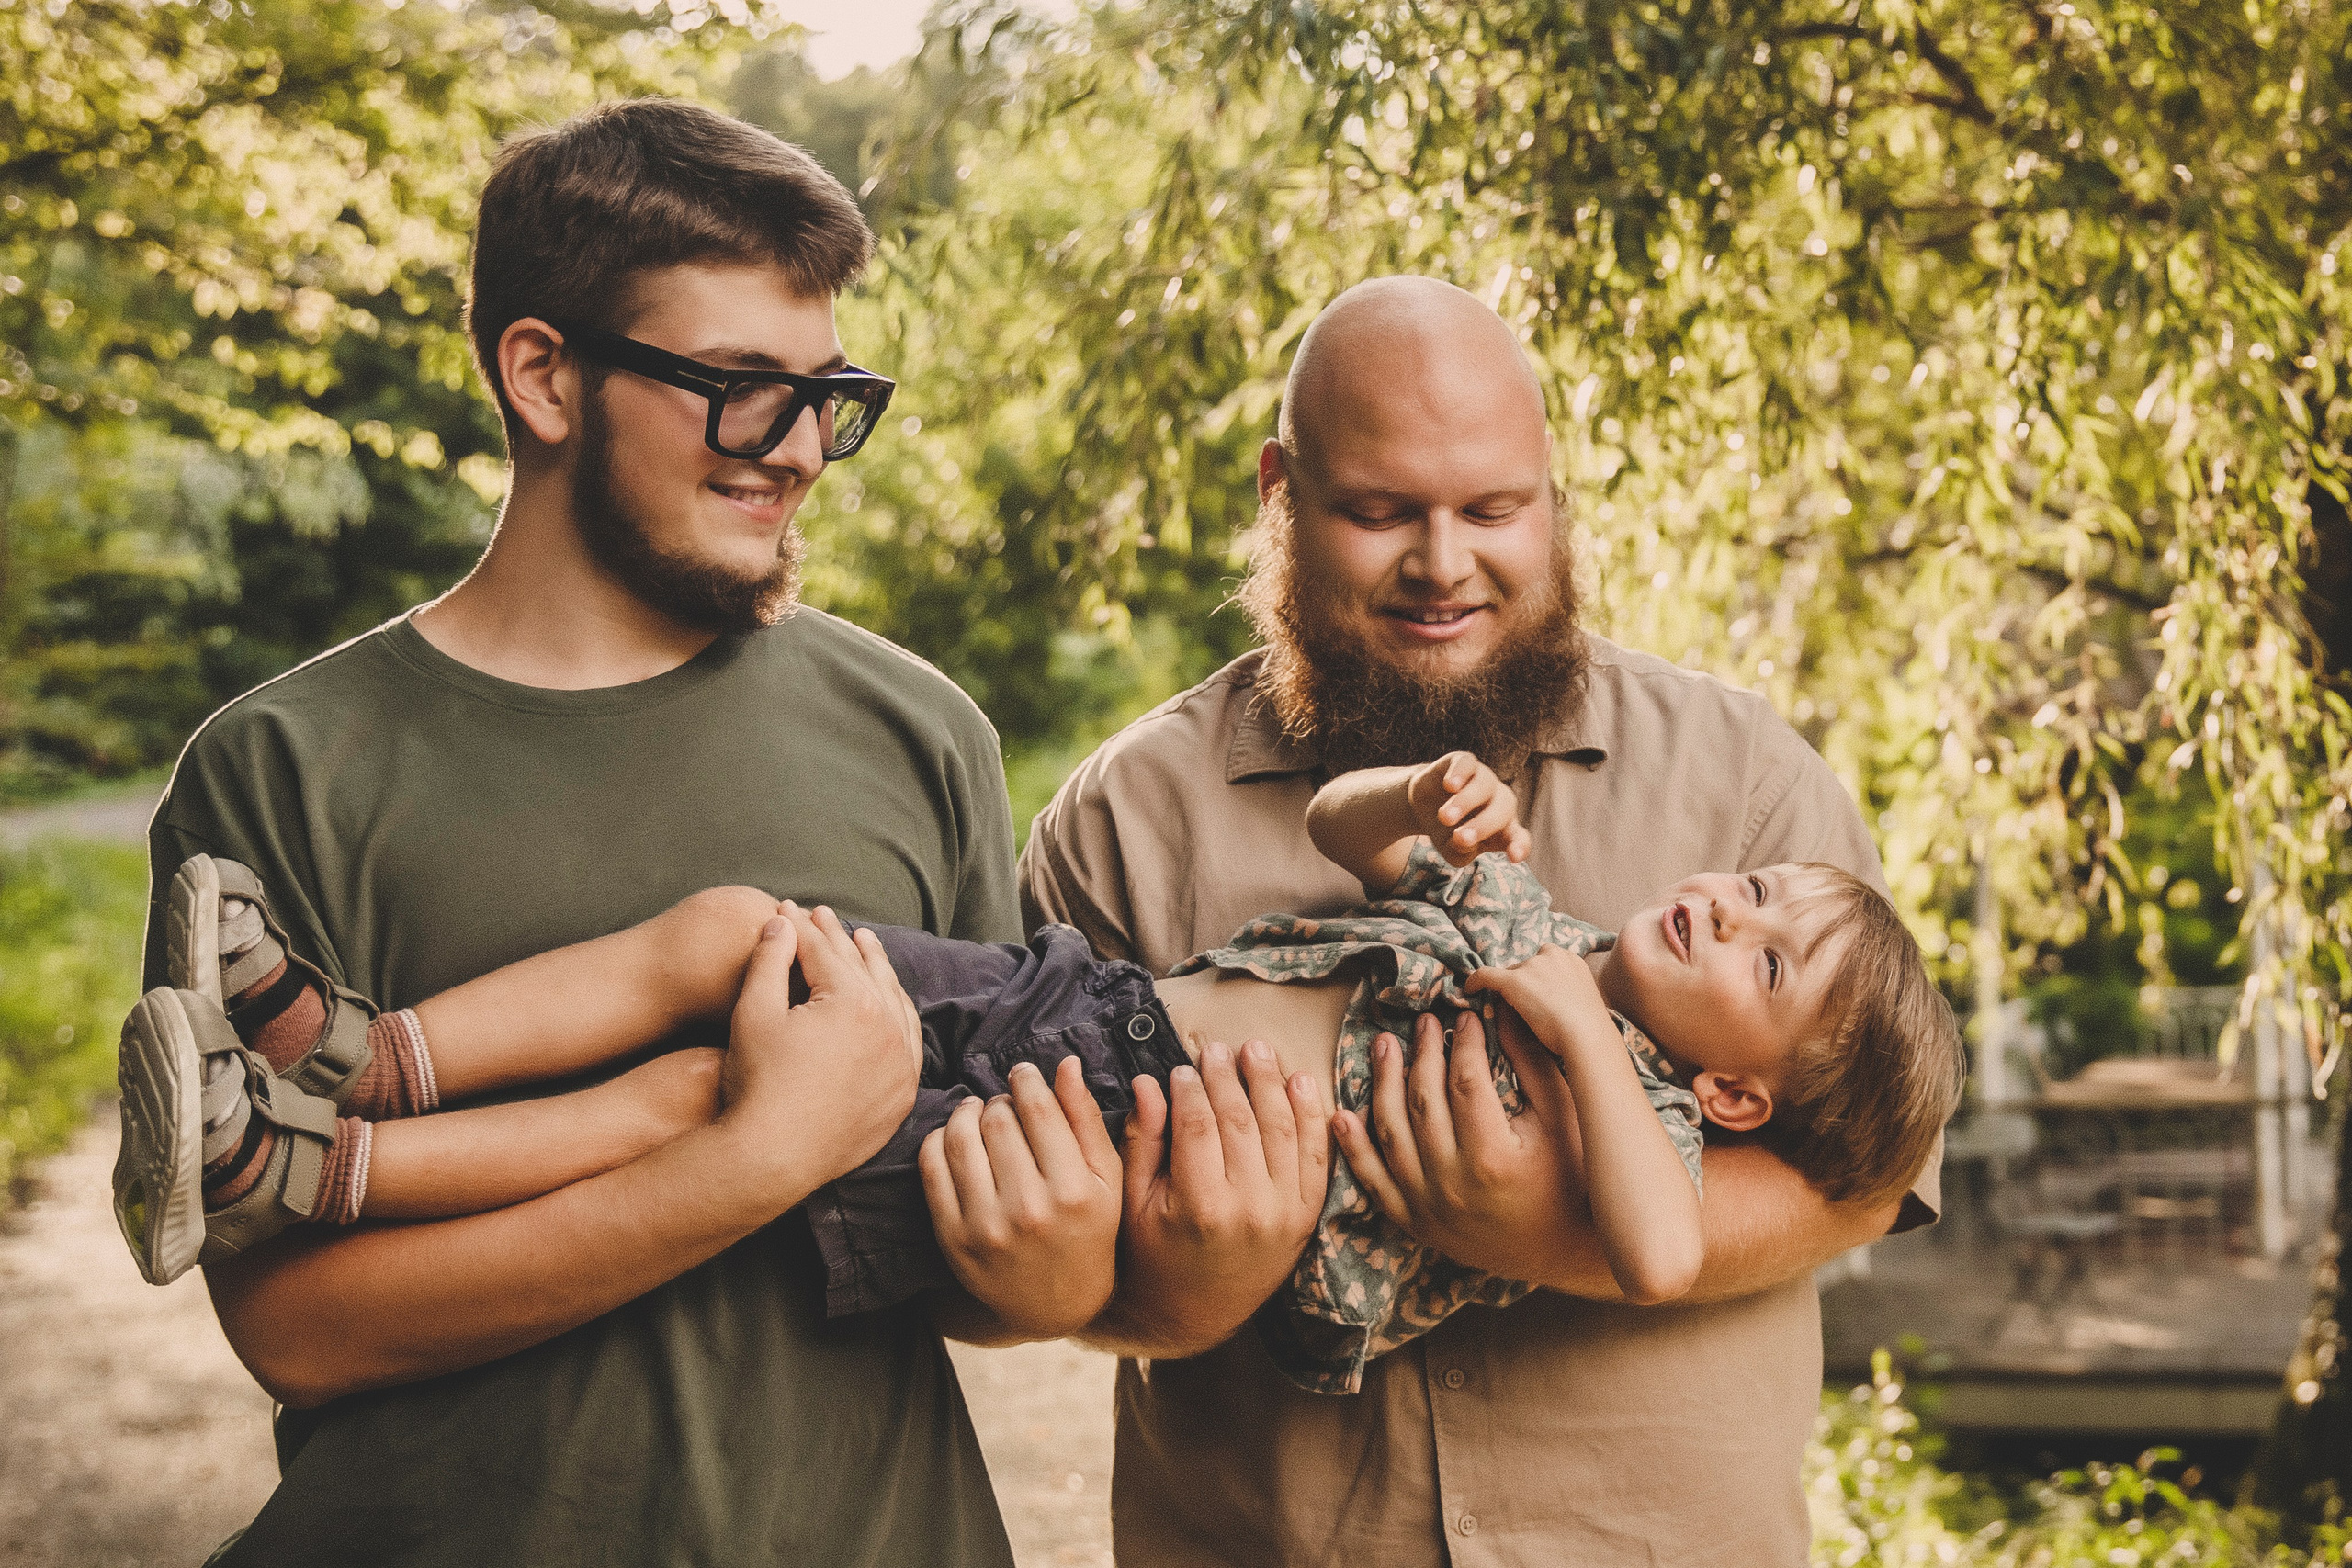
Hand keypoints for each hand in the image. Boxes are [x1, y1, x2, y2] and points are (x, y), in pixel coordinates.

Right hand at [719, 902, 921, 1194]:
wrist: (770, 1158)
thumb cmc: (755, 1084)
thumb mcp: (752, 1013)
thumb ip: (769, 959)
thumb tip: (782, 920)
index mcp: (854, 1003)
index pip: (825, 952)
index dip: (801, 926)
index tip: (787, 908)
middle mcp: (889, 1029)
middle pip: (862, 970)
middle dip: (839, 939)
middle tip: (822, 916)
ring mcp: (902, 1063)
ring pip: (894, 1000)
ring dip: (876, 969)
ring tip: (862, 944)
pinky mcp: (903, 1093)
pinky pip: (908, 1041)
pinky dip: (897, 1013)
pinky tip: (887, 1000)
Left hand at [920, 1055, 1122, 1337]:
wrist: (1056, 1303)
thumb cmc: (1089, 1231)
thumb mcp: (1105, 1178)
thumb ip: (1086, 1118)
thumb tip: (1065, 1064)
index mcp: (1072, 1191)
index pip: (1038, 1110)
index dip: (1026, 1080)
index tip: (1022, 1074)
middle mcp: (1029, 1209)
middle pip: (997, 1120)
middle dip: (999, 1100)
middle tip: (1005, 1103)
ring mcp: (986, 1226)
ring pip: (960, 1138)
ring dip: (966, 1113)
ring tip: (978, 1114)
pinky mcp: (953, 1239)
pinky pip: (932, 1168)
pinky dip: (938, 1140)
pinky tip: (955, 1139)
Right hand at [1103, 1040, 1331, 1353]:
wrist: (1192, 1315)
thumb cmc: (1152, 1256)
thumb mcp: (1134, 1203)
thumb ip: (1143, 1141)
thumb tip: (1147, 1084)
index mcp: (1200, 1206)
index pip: (1199, 1125)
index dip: (1191, 1088)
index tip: (1183, 1065)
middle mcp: (1248, 1208)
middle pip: (1242, 1121)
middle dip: (1229, 1077)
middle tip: (1219, 1048)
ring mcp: (1283, 1213)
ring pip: (1282, 1131)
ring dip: (1271, 1084)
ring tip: (1257, 1051)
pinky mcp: (1305, 1217)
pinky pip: (1316, 1157)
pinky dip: (1311, 1117)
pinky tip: (1300, 1083)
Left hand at [1332, 1008, 1590, 1278]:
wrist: (1564, 1254)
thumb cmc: (1572, 1179)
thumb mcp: (1564, 1119)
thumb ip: (1531, 1063)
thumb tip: (1505, 1009)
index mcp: (1493, 1156)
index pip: (1465, 1081)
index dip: (1464, 1043)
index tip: (1465, 1018)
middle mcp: (1452, 1183)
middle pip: (1422, 1101)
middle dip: (1422, 1053)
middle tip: (1425, 1022)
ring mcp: (1427, 1206)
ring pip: (1390, 1132)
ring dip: (1383, 1083)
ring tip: (1385, 1046)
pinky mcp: (1415, 1222)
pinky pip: (1373, 1180)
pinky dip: (1354, 1146)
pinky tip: (1343, 1114)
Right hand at [1406, 751, 1531, 865]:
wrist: (1424, 807)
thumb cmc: (1446, 833)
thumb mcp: (1451, 851)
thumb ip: (1460, 853)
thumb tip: (1463, 842)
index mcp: (1504, 829)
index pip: (1519, 837)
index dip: (1519, 846)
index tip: (1514, 857)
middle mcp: (1500, 802)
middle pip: (1503, 811)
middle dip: (1483, 826)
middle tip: (1460, 838)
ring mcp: (1484, 780)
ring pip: (1485, 786)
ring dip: (1466, 802)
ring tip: (1445, 817)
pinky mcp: (1465, 763)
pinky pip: (1467, 763)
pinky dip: (1460, 773)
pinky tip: (1449, 786)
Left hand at [1463, 945, 1616, 1062]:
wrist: (1587, 1036)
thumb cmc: (1590, 1027)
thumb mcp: (1582, 999)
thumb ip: (1564, 990)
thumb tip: (1547, 999)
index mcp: (1571, 959)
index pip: (1545, 961)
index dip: (1537, 977)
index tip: (1535, 991)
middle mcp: (1552, 955)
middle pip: (1526, 966)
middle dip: (1524, 983)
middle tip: (1525, 1006)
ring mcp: (1533, 967)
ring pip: (1510, 974)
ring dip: (1509, 989)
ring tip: (1510, 1009)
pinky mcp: (1514, 981)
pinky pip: (1486, 975)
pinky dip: (1476, 982)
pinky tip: (1469, 990)